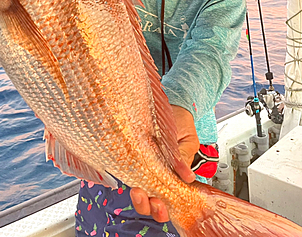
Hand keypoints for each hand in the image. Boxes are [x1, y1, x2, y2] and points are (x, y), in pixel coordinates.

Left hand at [130, 106, 198, 221]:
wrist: (173, 105)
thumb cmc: (181, 123)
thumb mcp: (187, 140)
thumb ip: (183, 157)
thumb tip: (188, 176)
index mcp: (174, 176)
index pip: (168, 202)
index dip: (162, 209)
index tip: (160, 203)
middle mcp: (157, 176)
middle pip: (150, 204)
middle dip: (148, 207)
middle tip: (149, 199)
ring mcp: (144, 167)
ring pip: (139, 193)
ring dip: (138, 197)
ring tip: (137, 191)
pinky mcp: (134, 155)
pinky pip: (128, 170)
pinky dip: (127, 175)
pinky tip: (128, 172)